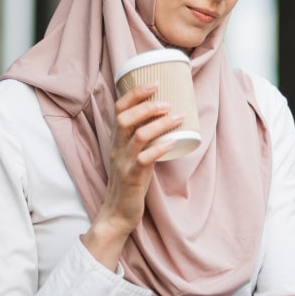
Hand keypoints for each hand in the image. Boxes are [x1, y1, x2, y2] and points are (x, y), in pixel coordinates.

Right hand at [83, 83, 184, 269]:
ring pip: (138, 136)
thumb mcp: (133, 156)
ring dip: (159, 124)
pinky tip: (173, 142)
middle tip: (167, 101)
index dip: (135, 94)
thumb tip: (166, 119)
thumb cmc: (130, 182)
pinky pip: (144, 159)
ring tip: (177, 117)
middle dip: (146, 106)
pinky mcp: (132, 178)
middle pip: (125, 119)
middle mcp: (117, 148)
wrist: (118, 213)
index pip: (119, 110)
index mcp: (117, 140)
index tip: (154, 83)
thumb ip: (143, 139)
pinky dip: (160, 148)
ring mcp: (124, 163)